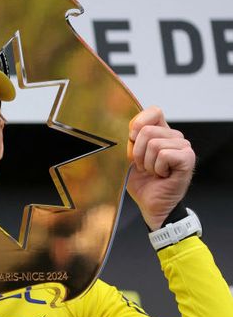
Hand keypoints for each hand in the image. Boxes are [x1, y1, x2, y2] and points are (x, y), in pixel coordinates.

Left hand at [126, 106, 194, 229]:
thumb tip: (128, 129)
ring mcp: (184, 147)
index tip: (131, 141)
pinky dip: (157, 168)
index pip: (153, 112)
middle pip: (147, 131)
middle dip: (137, 153)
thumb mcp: (129, 158)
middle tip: (144, 167)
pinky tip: (162, 175)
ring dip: (147, 163)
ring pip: (154, 144)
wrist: (151, 204)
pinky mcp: (188, 158)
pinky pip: (163, 154)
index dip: (138, 124)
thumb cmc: (142, 183)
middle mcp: (175, 137)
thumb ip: (130, 140)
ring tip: (153, 172)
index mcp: (161, 133)